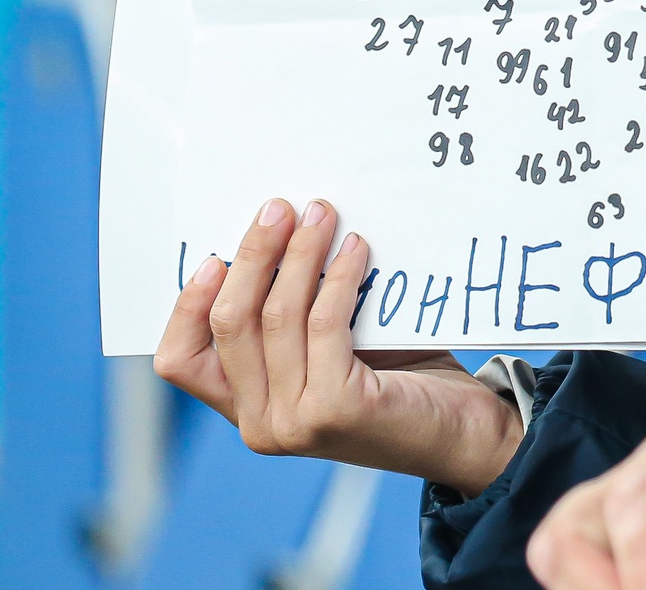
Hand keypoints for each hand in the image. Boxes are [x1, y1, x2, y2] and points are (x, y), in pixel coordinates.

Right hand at [154, 197, 525, 494]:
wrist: (464, 436)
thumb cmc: (399, 383)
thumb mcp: (330, 352)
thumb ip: (295, 317)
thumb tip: (281, 235)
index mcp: (246, 411)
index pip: (180, 362)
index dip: (188, 304)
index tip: (216, 255)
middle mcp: (259, 424)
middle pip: (229, 323)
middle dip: (253, 256)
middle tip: (279, 208)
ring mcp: (294, 422)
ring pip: (276, 316)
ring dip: (300, 254)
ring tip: (321, 215)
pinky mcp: (336, 408)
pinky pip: (325, 322)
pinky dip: (337, 277)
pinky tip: (357, 248)